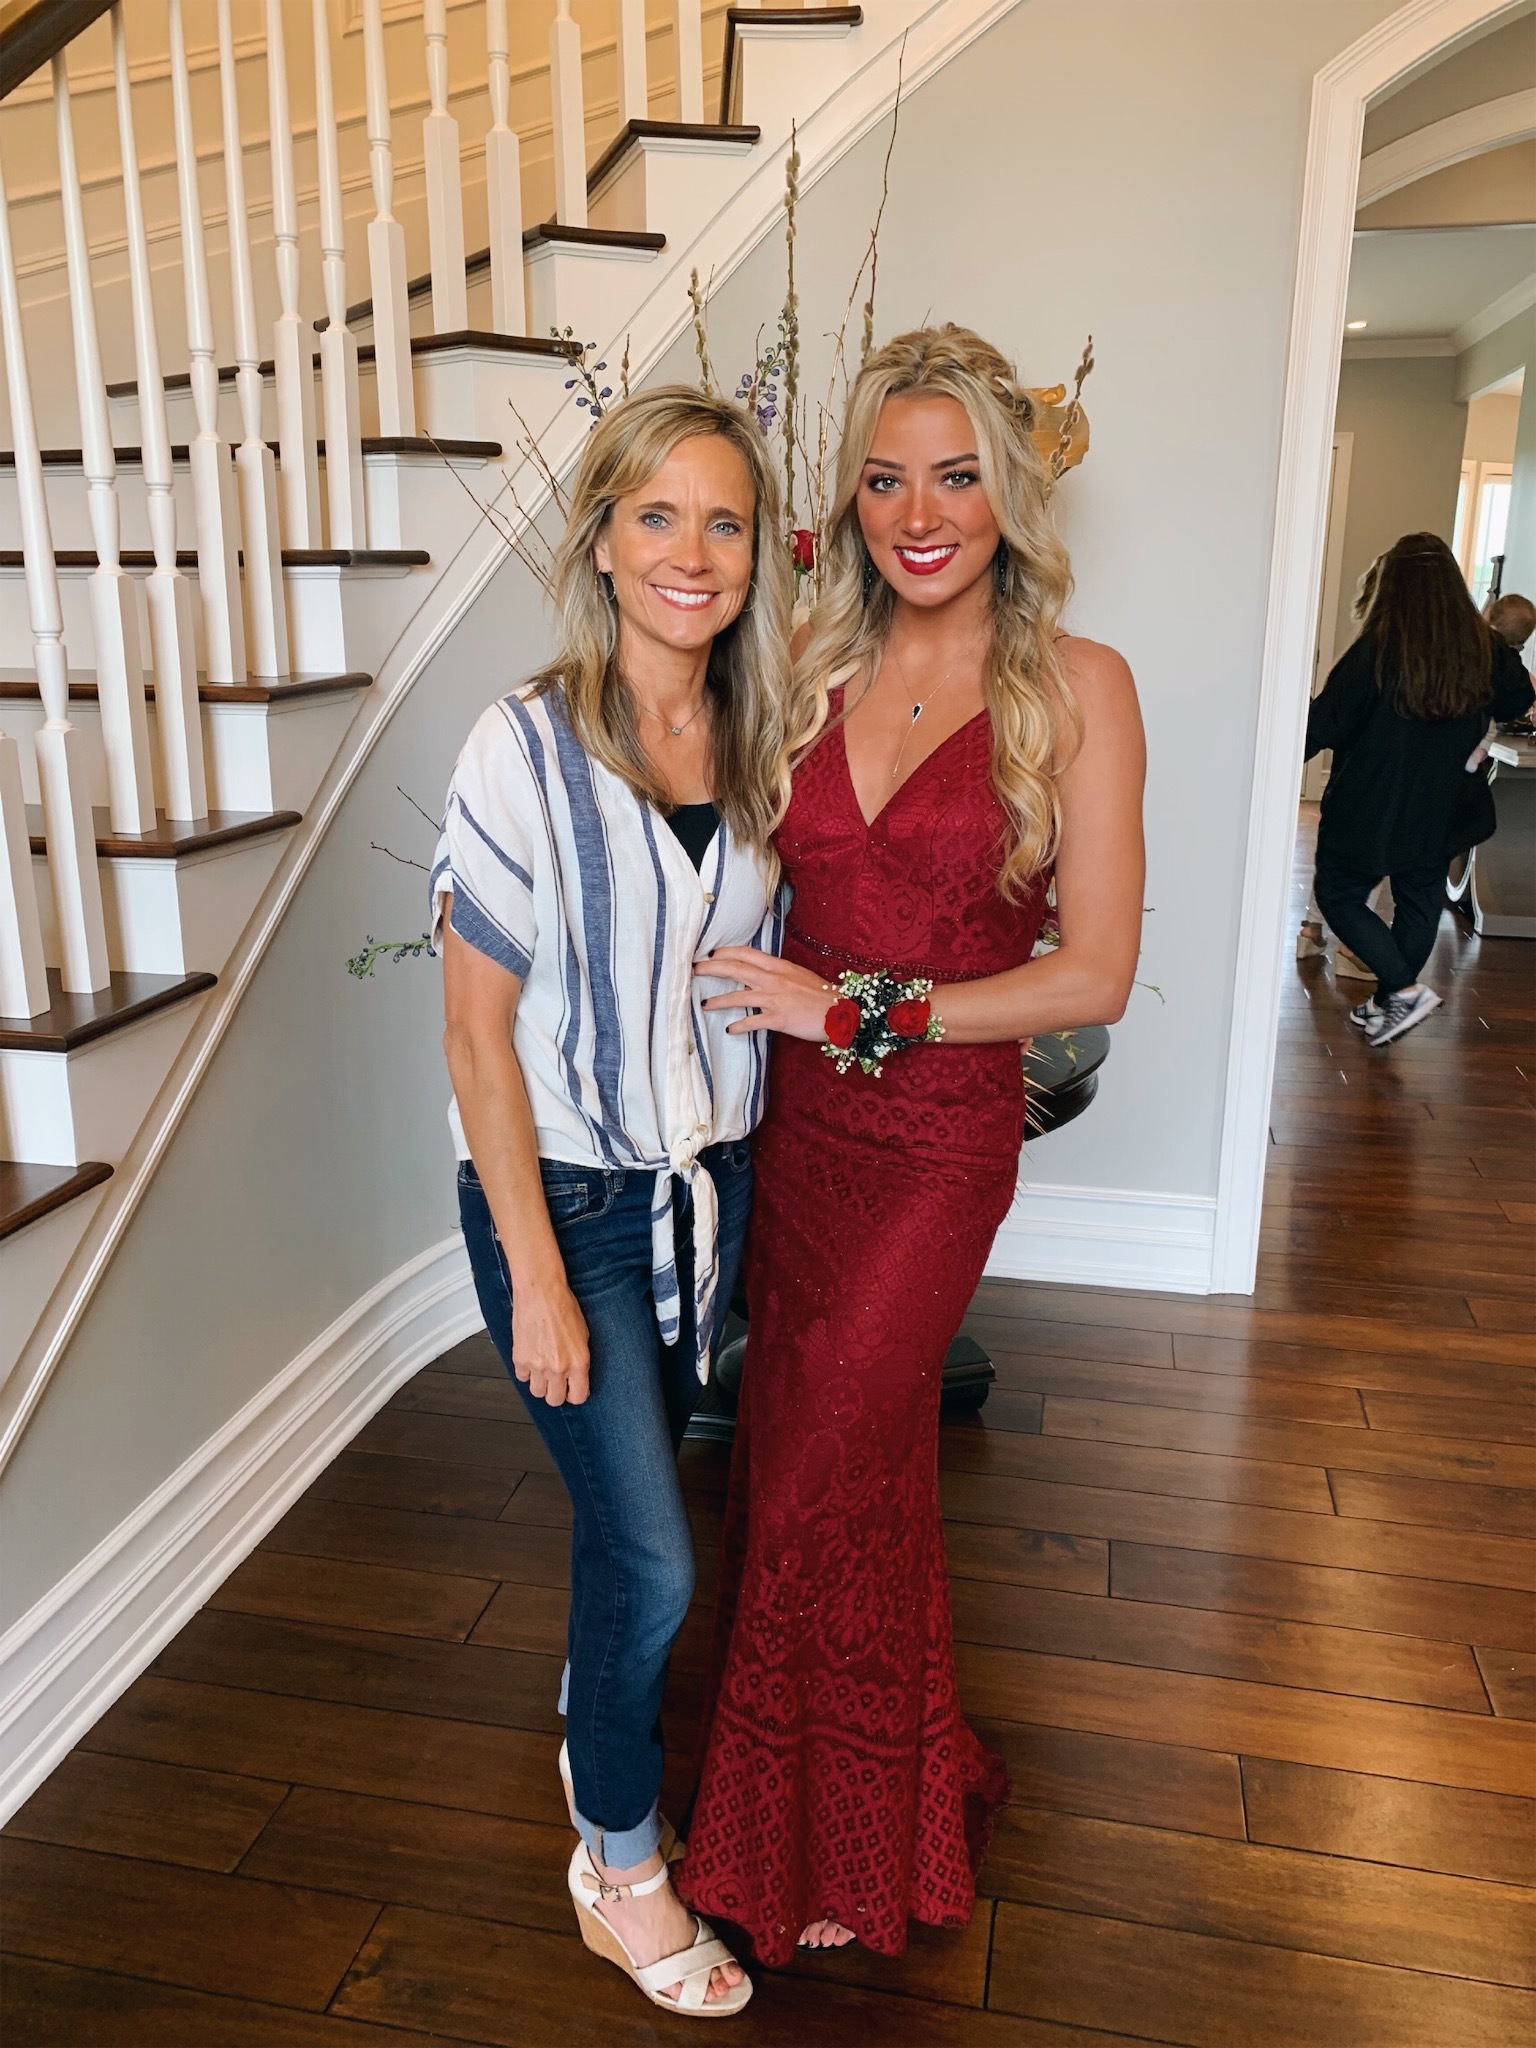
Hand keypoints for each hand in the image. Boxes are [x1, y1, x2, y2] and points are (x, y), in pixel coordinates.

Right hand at [511, 1276, 590, 1405]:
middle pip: (555, 1400)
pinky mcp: (520, 1359)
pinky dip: (526, 1371)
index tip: (572, 1389)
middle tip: (556, 1381)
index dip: (575, 1394)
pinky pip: (522, 1377)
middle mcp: (558, 1367)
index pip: (578, 1397)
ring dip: (540, 1384)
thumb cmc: (562, 1306)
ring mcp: (537, 1365)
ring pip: (537, 1392)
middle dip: (556, 1393)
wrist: (540, 1291)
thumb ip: (579, 1359)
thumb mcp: (583, 1334)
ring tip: (542, 1369)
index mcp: (578, 1362)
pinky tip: (531, 1357)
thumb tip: (577, 1375)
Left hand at [696, 946, 835, 1041]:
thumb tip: (758, 976)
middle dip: (712, 968)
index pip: (746, 953)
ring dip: (718, 1000)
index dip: (725, 952)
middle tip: (695, 969)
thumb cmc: (822, 994)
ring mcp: (775, 998)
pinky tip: (730, 1029)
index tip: (711, 954)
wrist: (841, 1011)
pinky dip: (739, 1025)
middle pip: (736, 969)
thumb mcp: (799, 975)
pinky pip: (752, 1021)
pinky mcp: (778, 1018)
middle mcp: (774, 979)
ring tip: (704, 1004)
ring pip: (738, 995)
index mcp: (779, 966)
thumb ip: (778, 974)